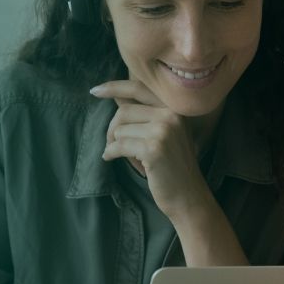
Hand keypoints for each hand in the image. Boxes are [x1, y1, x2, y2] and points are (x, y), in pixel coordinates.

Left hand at [90, 80, 213, 216]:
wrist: (188, 196)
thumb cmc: (172, 166)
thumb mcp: (164, 133)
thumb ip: (143, 114)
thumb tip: (116, 96)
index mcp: (175, 107)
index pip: (139, 88)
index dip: (114, 87)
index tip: (95, 91)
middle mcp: (171, 114)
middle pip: (124, 111)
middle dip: (112, 128)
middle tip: (110, 143)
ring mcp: (163, 130)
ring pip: (120, 129)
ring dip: (114, 144)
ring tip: (122, 155)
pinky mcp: (153, 149)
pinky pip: (119, 145)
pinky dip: (110, 153)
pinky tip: (110, 158)